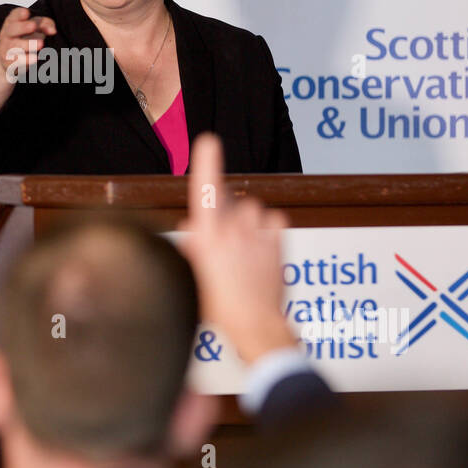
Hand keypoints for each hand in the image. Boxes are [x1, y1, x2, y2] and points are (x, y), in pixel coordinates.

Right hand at [0, 7, 56, 114]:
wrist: (8, 62)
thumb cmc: (24, 40)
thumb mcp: (34, 29)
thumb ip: (44, 24)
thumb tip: (53, 30)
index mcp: (11, 23)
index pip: (13, 16)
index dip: (19, 14)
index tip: (26, 13)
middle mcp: (6, 35)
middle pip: (12, 29)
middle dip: (22, 27)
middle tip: (33, 26)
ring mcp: (7, 49)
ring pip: (15, 46)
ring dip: (28, 44)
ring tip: (40, 44)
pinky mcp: (10, 63)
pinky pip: (17, 61)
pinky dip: (26, 60)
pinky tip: (35, 58)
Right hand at [177, 133, 296, 362]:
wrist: (255, 327)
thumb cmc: (219, 308)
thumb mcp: (193, 278)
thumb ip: (191, 249)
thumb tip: (190, 231)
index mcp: (207, 236)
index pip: (205, 190)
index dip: (207, 162)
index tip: (209, 141)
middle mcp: (233, 230)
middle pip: (227, 200)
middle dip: (221, 208)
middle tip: (220, 237)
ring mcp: (257, 235)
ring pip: (252, 208)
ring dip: (246, 219)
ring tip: (241, 247)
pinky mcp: (277, 243)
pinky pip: (274, 219)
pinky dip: (268, 226)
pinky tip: (261, 244)